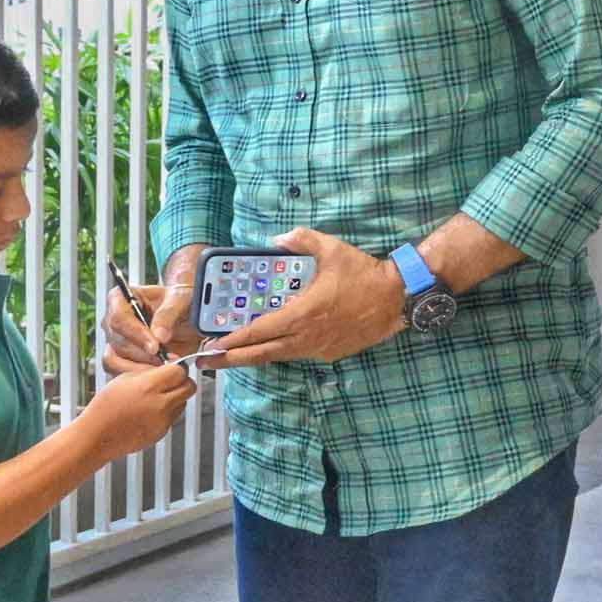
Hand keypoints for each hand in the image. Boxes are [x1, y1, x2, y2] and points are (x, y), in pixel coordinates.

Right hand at [81, 363, 196, 458]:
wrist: (97, 436)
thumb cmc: (106, 406)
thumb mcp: (125, 378)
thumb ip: (149, 372)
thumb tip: (165, 368)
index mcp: (150, 387)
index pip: (180, 371)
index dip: (177, 366)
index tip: (172, 366)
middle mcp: (160, 405)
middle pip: (189, 387)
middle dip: (183, 381)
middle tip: (171, 379)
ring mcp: (163, 421)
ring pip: (183, 403)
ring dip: (176, 396)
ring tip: (157, 396)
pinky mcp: (161, 433)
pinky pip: (173, 417)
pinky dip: (167, 411)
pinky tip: (150, 410)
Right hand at [101, 243, 205, 372]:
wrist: (184, 314)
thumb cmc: (177, 300)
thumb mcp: (179, 299)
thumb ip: (168, 314)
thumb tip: (159, 335)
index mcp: (120, 298)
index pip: (119, 317)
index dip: (136, 334)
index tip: (155, 346)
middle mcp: (113, 319)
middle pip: (117, 342)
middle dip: (143, 355)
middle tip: (166, 360)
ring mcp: (115, 340)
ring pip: (116, 360)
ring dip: (141, 367)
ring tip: (164, 366)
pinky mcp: (121, 358)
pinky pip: (121, 372)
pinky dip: (140, 376)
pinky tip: (158, 372)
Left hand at [197, 227, 405, 369]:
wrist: (395, 298)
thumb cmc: (361, 274)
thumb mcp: (330, 248)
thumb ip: (301, 240)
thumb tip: (277, 239)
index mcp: (302, 314)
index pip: (260, 331)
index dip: (235, 340)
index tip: (214, 345)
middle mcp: (306, 337)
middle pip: (262, 353)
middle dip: (232, 359)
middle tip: (206, 362)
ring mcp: (318, 348)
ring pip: (278, 356)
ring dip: (253, 357)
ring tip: (229, 358)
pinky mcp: (329, 353)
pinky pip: (296, 354)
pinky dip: (277, 352)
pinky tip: (266, 348)